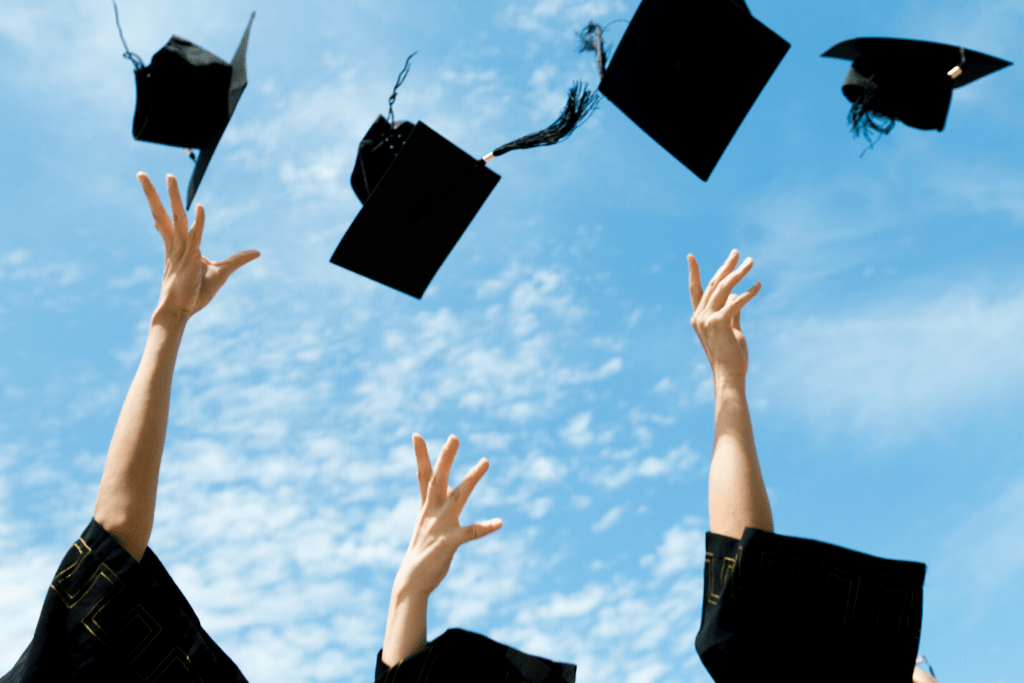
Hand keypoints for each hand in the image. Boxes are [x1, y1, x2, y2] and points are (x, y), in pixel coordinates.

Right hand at [137, 172, 259, 322]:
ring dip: (174, 197)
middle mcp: (175, 245)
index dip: (159, 205)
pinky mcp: (190, 260)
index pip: (165, 221)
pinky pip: (195, 237)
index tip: (153, 190)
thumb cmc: (196, 294)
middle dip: (153, 193)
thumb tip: (257, 253)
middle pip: (162, 214)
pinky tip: (201, 207)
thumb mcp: (222, 272)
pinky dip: (199, 222)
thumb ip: (237, 259)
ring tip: (169, 176)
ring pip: (176, 218)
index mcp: (176, 246)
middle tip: (141, 173)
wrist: (181, 312)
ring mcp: (181, 251)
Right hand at [393, 434, 501, 599]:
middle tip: (454, 437)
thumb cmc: (423, 547)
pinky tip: (499, 522)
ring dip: (472, 478)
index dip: (421, 455)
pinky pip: (471, 532)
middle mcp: (432, 512)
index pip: (423, 476)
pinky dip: (485, 527)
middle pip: (438, 479)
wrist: (412, 580)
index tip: (416, 434)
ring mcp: (441, 526)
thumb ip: (436, 500)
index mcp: (427, 506)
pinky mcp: (450, 542)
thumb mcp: (428, 520)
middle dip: (445, 457)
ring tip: (485, 461)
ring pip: (458, 496)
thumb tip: (447, 484)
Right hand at [688, 249, 760, 380]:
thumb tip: (734, 294)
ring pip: (723, 288)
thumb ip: (732, 311)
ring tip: (752, 262)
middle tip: (737, 252)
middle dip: (726, 266)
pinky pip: (735, 302)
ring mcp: (706, 320)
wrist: (729, 375)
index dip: (693, 272)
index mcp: (699, 317)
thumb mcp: (731, 329)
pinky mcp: (718, 323)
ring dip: (739, 273)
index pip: (695, 290)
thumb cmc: (731, 356)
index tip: (690, 256)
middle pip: (713, 284)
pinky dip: (748, 292)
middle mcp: (699, 316)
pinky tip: (758, 286)